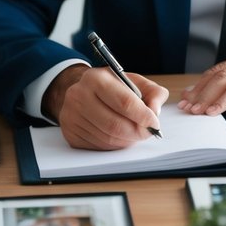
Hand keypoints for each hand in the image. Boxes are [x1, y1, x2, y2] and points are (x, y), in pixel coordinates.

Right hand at [44, 66, 167, 150]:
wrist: (82, 91)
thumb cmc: (112, 87)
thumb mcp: (134, 81)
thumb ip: (153, 93)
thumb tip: (155, 111)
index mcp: (96, 78)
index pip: (124, 102)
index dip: (143, 116)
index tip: (154, 123)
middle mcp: (79, 95)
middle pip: (115, 125)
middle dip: (137, 133)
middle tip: (147, 132)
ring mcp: (72, 116)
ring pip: (108, 139)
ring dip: (127, 140)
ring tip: (134, 133)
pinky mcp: (70, 133)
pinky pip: (99, 146)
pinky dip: (114, 145)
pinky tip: (119, 136)